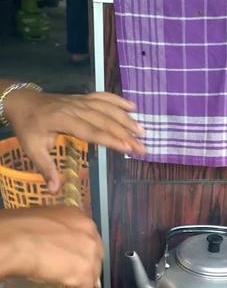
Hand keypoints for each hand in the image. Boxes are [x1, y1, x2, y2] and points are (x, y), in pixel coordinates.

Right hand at [0, 206, 103, 287]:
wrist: (17, 241)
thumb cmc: (21, 229)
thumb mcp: (44, 223)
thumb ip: (56, 234)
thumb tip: (55, 247)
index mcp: (77, 216)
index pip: (87, 236)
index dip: (85, 250)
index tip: (81, 258)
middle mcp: (89, 231)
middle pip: (95, 254)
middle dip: (91, 266)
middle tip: (86, 277)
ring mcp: (89, 252)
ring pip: (93, 272)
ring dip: (88, 284)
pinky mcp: (84, 272)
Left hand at [4, 90, 145, 192]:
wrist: (22, 101)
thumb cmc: (29, 127)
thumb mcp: (33, 149)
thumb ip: (46, 168)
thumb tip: (54, 190)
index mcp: (63, 120)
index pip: (91, 131)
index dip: (111, 139)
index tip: (128, 148)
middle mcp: (75, 108)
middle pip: (105, 121)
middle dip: (126, 134)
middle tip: (143, 148)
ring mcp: (80, 101)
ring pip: (107, 108)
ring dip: (127, 119)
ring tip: (143, 131)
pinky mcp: (83, 98)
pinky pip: (103, 97)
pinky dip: (119, 101)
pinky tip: (133, 107)